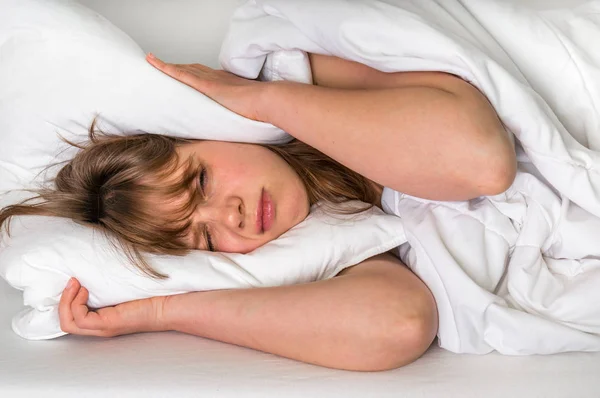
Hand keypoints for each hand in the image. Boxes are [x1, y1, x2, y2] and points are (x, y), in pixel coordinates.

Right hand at [58, 278, 165, 337]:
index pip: (72, 318)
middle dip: (62, 301)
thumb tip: (91, 266)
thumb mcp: (120, 286)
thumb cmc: (149, 293)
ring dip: (66, 301)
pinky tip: (86, 290)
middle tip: (71, 281)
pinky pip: (80, 319)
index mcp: (102, 319)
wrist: (167, 304)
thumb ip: (105, 283)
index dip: (66, 301)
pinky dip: (77, 304)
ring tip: (77, 284)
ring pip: (68, 323)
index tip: (74, 280)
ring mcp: (103, 327)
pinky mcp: (109, 324)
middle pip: (65, 324)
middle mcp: (100, 326)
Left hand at [146, 53, 267, 121]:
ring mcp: (211, 80)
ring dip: (168, 65)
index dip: (193, 73)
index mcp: (227, 84)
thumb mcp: (249, 113)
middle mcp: (217, 77)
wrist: (266, 101)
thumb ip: (242, 116)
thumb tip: (243, 128)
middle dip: (177, 67)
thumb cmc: (262, 110)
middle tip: (162, 65)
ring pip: (183, 69)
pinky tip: (153, 62)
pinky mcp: (206, 85)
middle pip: (192, 69)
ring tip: (152, 61)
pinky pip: (180, 74)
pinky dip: (165, 68)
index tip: (185, 73)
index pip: (205, 76)